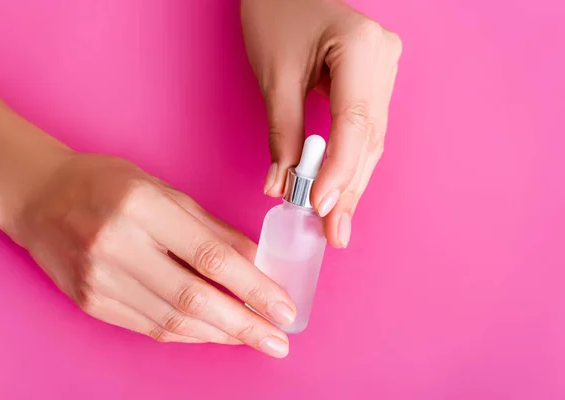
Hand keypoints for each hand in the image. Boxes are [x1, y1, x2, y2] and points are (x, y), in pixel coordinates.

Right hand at [14, 153, 295, 357]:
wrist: (38, 197)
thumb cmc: (104, 183)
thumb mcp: (162, 190)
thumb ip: (210, 228)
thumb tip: (256, 262)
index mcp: (140, 207)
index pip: (210, 256)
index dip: (253, 286)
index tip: (284, 308)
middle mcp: (116, 246)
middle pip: (193, 299)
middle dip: (243, 325)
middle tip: (278, 341)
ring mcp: (98, 279)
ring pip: (172, 321)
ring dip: (219, 334)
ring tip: (252, 339)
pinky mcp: (90, 302)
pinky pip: (149, 327)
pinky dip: (187, 333)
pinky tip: (212, 333)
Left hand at [242, 0, 401, 247]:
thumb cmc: (276, 14)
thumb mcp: (274, 75)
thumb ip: (284, 132)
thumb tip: (283, 185)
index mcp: (362, 47)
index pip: (355, 123)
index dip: (339, 170)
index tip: (320, 207)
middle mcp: (385, 59)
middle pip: (369, 138)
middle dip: (349, 188)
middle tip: (334, 233)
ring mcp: (385, 69)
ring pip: (371, 139)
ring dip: (351, 181)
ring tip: (336, 223)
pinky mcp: (375, 81)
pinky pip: (365, 129)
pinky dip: (350, 161)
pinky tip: (339, 191)